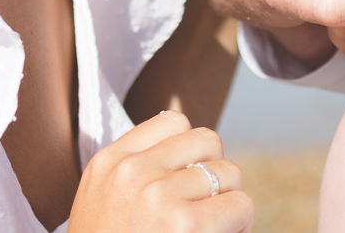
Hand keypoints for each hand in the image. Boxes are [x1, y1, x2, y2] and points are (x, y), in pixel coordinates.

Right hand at [67, 110, 251, 232]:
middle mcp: (131, 173)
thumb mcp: (104, 201)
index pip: (173, 121)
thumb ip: (136, 169)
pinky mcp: (185, 226)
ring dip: (230, 203)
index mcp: (109, 163)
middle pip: (208, 141)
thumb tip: (189, 140)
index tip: (186, 183)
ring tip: (210, 230)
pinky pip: (240, 206)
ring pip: (230, 173)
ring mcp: (158, 198)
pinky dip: (240, 226)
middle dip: (215, 174)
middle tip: (206, 209)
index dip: (191, 151)